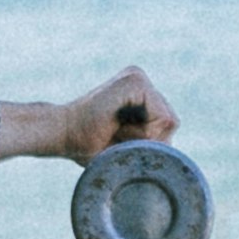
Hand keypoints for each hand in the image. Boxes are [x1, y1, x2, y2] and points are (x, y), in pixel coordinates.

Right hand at [13, 63, 177, 162]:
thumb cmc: (88, 145)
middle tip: (115, 135)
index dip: (148, 143)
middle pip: (171, 123)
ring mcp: (138, 77)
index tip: (117, 138)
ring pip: (167, 121)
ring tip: (114, 130)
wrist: (61, 133)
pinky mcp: (135, 81)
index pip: (167, 124)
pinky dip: (142, 132)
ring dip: (143, 138)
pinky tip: (116, 125)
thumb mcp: (127, 144)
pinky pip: (161, 117)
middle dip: (148, 141)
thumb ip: (149, 142)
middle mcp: (141, 80)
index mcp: (139, 93)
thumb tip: (177, 161)